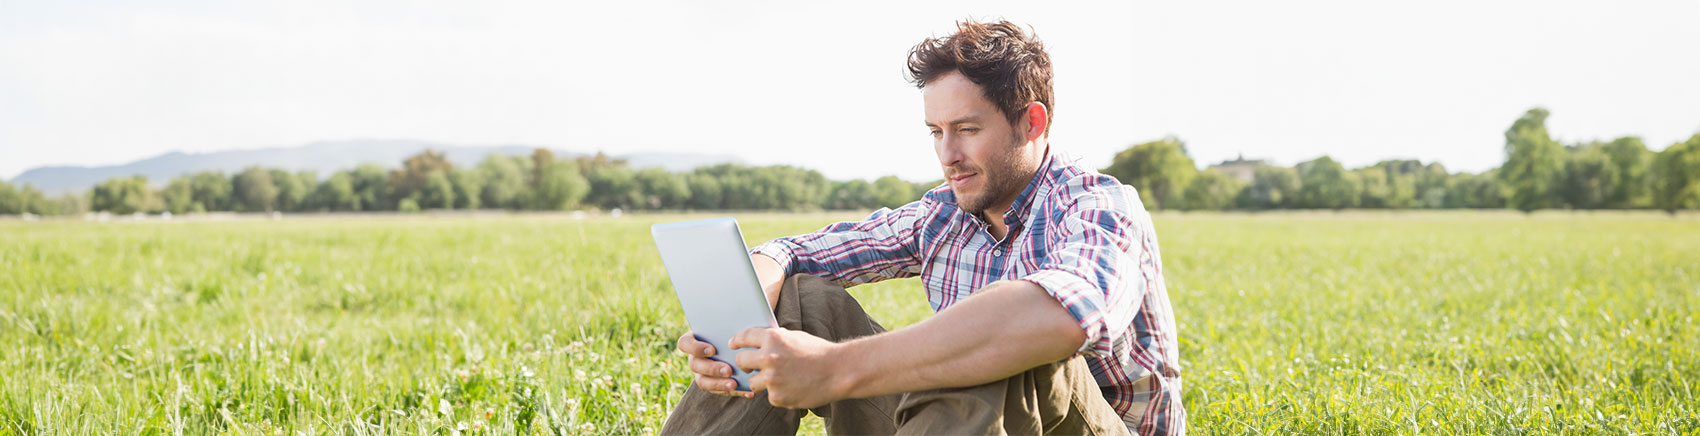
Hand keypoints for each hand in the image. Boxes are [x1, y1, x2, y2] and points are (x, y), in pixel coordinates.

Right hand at [676, 331, 754, 397]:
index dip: (696, 348)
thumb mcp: (728, 327)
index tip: (712, 350)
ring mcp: (701, 373)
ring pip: (703, 382)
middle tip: (728, 370)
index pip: (684, 344)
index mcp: (693, 341)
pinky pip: (720, 391)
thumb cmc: (731, 331)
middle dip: (712, 369)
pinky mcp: (713, 385)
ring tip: (734, 384)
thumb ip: (728, 328)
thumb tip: (740, 331)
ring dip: (719, 384)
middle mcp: (694, 358)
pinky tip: (748, 392)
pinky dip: (735, 392)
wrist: (739, 345)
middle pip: (695, 365)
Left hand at [730, 327, 850, 408]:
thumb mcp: (795, 337)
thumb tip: (756, 342)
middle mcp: (769, 357)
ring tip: (779, 379)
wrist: (839, 371)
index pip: (744, 337)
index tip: (733, 345)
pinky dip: (778, 393)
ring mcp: (772, 379)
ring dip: (762, 381)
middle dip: (745, 364)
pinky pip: (769, 395)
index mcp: (773, 338)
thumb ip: (775, 339)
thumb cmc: (818, 352)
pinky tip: (793, 388)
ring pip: (753, 382)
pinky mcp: (778, 397)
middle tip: (750, 366)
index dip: (736, 341)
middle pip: (741, 361)